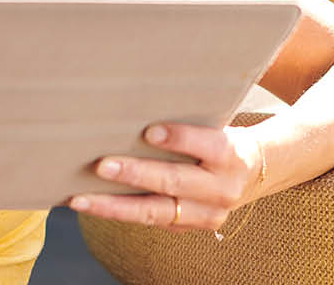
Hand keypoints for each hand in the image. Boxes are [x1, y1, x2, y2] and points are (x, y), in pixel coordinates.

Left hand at [69, 123, 261, 232]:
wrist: (252, 173)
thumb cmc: (220, 139)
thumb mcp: (216, 124)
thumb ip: (187, 120)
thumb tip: (134, 104)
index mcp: (230, 154)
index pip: (206, 144)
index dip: (178, 138)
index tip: (148, 131)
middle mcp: (221, 189)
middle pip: (174, 182)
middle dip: (135, 174)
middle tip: (101, 165)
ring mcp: (206, 214)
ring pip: (156, 212)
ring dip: (114, 206)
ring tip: (81, 199)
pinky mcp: (189, 228)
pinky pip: (150, 222)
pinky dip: (118, 214)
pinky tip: (92, 205)